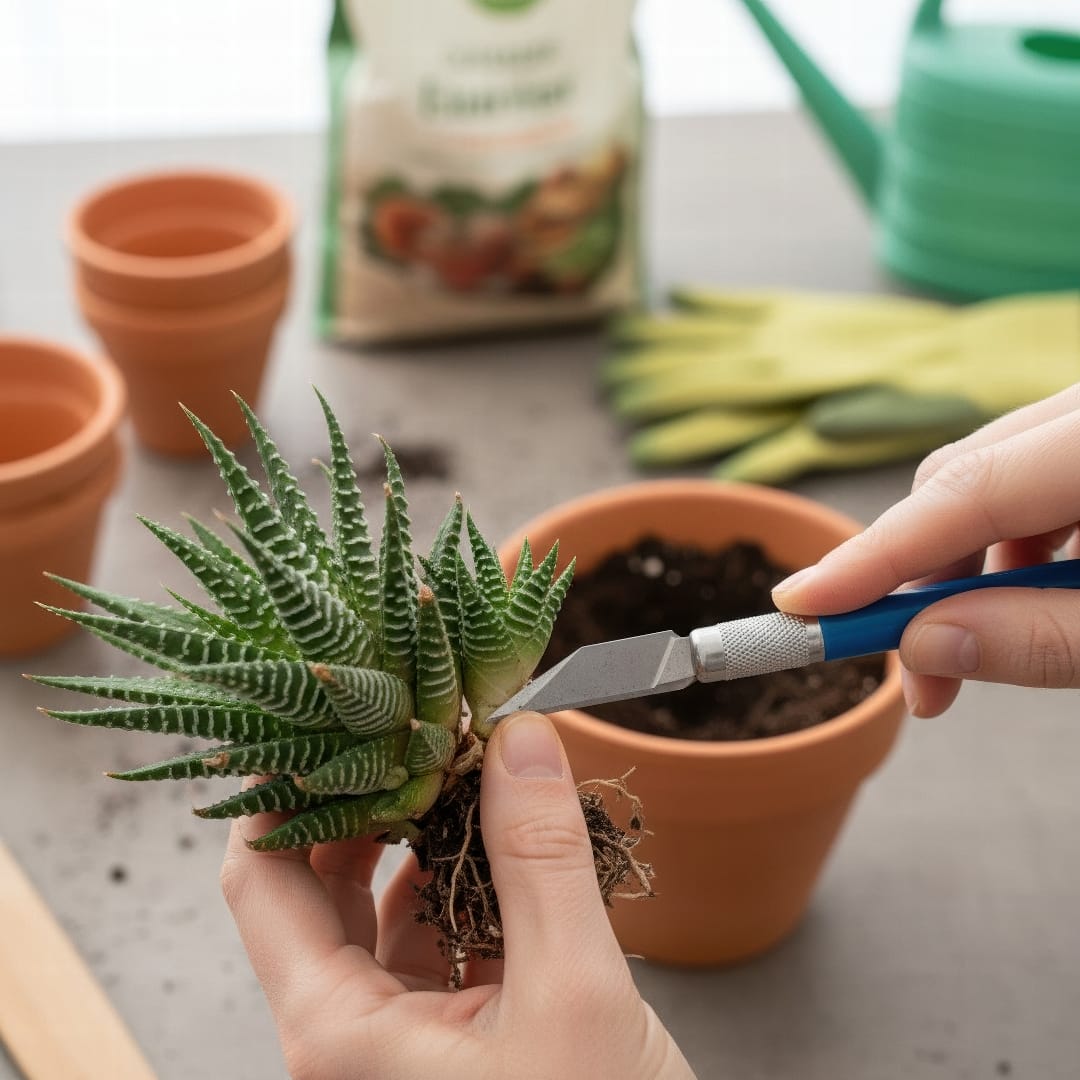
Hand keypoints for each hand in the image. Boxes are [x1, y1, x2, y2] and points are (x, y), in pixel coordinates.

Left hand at [221, 711, 693, 1079]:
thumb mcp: (576, 992)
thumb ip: (542, 857)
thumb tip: (519, 741)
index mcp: (338, 1031)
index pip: (261, 877)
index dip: (279, 788)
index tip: (316, 711)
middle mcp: (350, 1032)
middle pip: (314, 881)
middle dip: (360, 794)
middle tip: (405, 722)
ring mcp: (397, 1035)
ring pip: (376, 904)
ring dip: (416, 829)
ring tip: (458, 762)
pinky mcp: (449, 1035)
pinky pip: (431, 933)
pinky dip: (460, 874)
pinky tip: (499, 833)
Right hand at [772, 384, 1079, 717]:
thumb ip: (1044, 639)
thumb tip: (925, 644)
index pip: (962, 490)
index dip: (874, 555)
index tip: (801, 607)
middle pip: (959, 477)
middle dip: (917, 574)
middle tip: (917, 668)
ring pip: (989, 478)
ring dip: (967, 565)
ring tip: (990, 642)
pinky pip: (1026, 479)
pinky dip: (1010, 543)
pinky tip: (1036, 596)